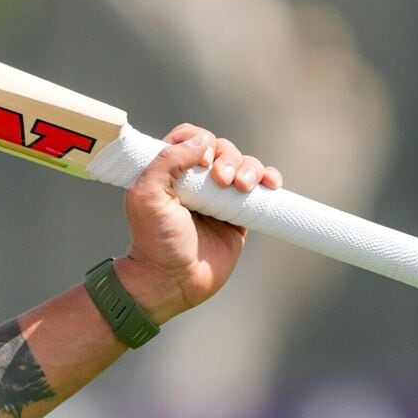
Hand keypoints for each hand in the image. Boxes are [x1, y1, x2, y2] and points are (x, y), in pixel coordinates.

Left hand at [117, 123, 282, 323]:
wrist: (172, 280)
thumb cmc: (155, 239)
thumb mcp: (147, 195)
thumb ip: (167, 161)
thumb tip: (200, 140)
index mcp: (169, 170)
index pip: (188, 137)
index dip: (199, 141)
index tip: (200, 162)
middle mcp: (196, 180)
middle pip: (221, 147)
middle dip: (227, 157)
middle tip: (221, 180)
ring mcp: (219, 197)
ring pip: (244, 164)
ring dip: (249, 168)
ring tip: (242, 187)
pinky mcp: (239, 215)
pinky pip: (260, 189)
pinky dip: (269, 179)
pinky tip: (270, 184)